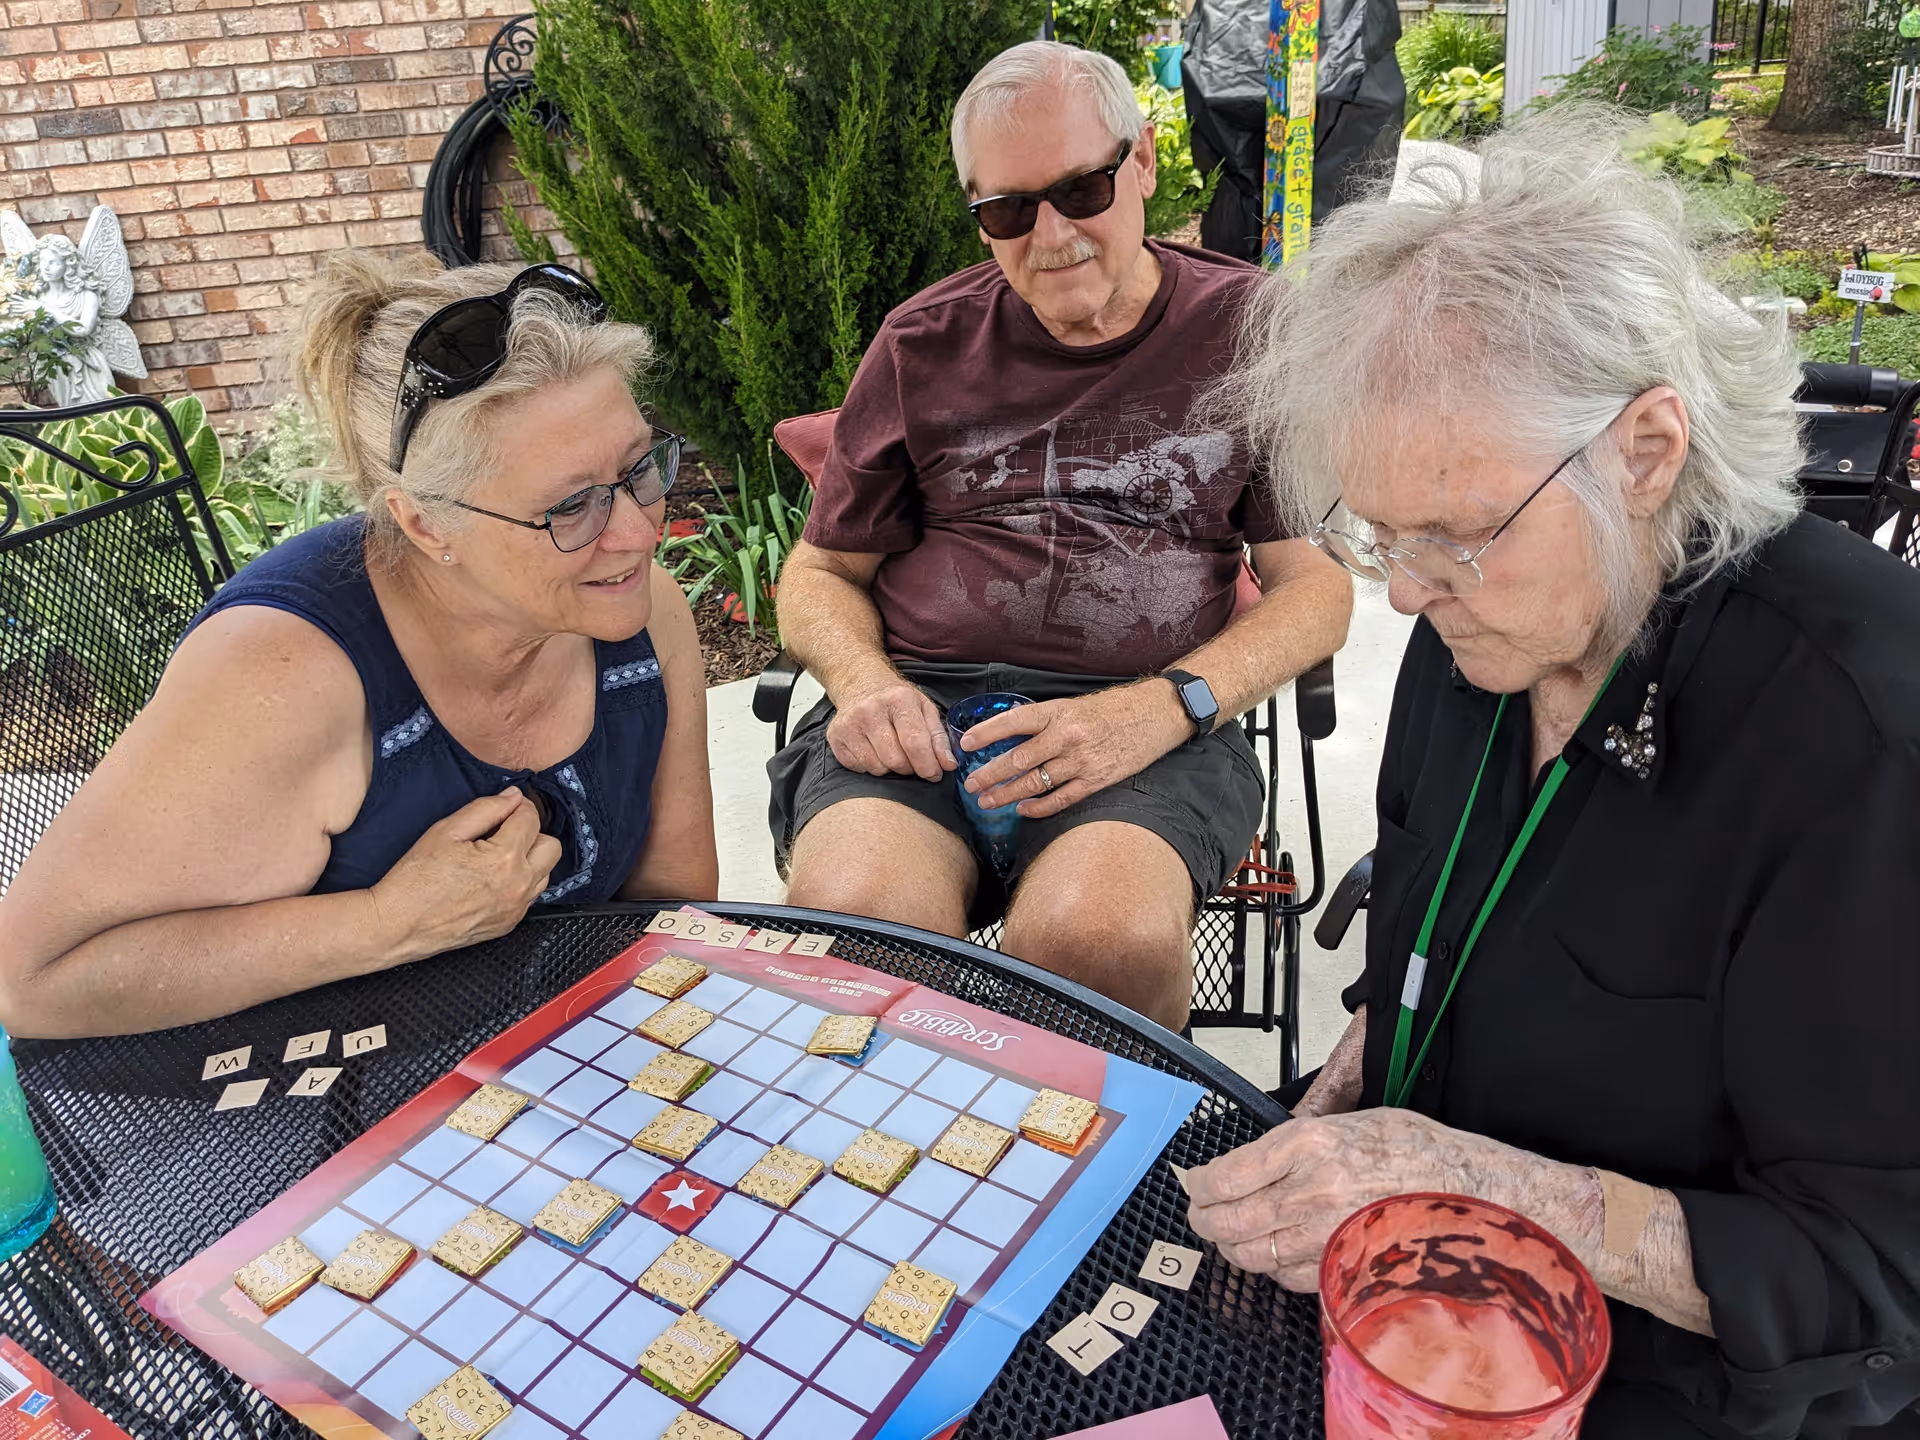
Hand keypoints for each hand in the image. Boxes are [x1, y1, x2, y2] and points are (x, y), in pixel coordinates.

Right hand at [369, 789, 562, 958]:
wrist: (398, 925)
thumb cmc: (415, 878)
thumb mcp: (446, 831)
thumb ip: (485, 809)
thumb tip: (513, 797)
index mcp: (505, 858)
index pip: (531, 819)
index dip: (518, 806)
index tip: (505, 806)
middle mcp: (519, 885)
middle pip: (551, 846)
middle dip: (533, 833)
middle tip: (505, 831)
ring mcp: (516, 908)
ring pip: (545, 872)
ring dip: (530, 859)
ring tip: (497, 856)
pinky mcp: (509, 924)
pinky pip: (530, 895)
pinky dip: (520, 882)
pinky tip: (492, 878)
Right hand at [825, 677, 954, 780]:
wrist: (860, 683)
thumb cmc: (896, 699)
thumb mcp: (924, 709)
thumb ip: (939, 738)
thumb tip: (949, 765)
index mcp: (898, 700)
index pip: (915, 742)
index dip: (928, 765)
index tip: (935, 774)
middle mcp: (870, 710)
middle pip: (896, 760)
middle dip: (910, 768)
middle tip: (912, 760)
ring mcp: (849, 724)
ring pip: (877, 768)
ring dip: (890, 768)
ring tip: (892, 752)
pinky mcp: (835, 737)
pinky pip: (859, 768)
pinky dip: (871, 766)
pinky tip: (874, 751)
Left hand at [961, 681, 1189, 817]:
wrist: (1155, 715)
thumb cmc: (1111, 709)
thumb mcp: (1073, 705)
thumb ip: (1044, 721)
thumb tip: (1008, 736)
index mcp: (1058, 711)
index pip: (1013, 722)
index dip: (986, 734)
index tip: (965, 745)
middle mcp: (1067, 735)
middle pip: (1018, 759)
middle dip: (989, 774)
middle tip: (970, 784)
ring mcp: (1082, 760)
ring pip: (1034, 782)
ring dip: (1006, 794)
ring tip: (987, 801)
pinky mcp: (1096, 780)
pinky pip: (1060, 799)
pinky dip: (1038, 807)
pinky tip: (1023, 810)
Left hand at [1186, 1109, 1514, 1290]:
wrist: (1469, 1192)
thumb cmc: (1415, 1152)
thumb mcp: (1349, 1121)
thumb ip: (1295, 1139)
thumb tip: (1246, 1159)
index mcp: (1308, 1143)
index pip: (1226, 1174)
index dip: (1199, 1184)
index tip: (1193, 1184)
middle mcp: (1311, 1190)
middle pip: (1229, 1218)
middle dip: (1205, 1218)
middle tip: (1200, 1214)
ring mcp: (1325, 1235)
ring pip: (1251, 1252)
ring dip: (1233, 1245)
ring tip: (1231, 1234)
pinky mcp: (1340, 1269)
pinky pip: (1285, 1277)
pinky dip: (1270, 1267)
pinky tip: (1273, 1252)